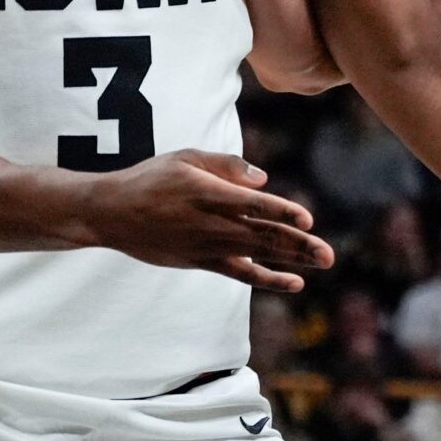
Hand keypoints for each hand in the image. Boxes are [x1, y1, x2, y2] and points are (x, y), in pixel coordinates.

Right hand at [76, 148, 333, 292]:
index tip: (308, 219)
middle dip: (298, 246)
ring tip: (322, 263)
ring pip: (256, 255)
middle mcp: (211, 224)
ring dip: (292, 261)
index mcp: (209, 194)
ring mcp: (206, 246)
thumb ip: (227, 165)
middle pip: (262, 236)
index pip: (254, 206)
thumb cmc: (152, 178)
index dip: (282, 213)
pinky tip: (293, 282)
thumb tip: (264, 180)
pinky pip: (239, 273)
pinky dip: (267, 278)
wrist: (111, 212)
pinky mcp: (200, 261)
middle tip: (329, 255)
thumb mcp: (187, 158)